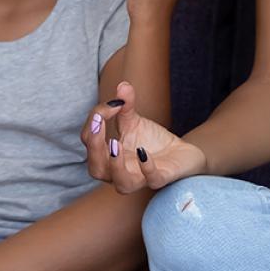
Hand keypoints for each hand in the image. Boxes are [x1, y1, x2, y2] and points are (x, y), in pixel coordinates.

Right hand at [80, 81, 206, 193]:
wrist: (181, 152)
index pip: (89, 142)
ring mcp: (140, 178)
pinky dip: (146, 167)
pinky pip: (152, 180)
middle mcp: (119, 172)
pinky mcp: (160, 179)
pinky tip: (143, 152)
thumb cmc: (151, 140)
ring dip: (115, 165)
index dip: (94, 121)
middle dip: (94, 146)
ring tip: (114, 144)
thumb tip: (122, 86)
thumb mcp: (134, 121)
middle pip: (96, 169)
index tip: (112, 103)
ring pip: (122, 184)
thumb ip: (125, 105)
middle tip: (98, 123)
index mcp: (107, 157)